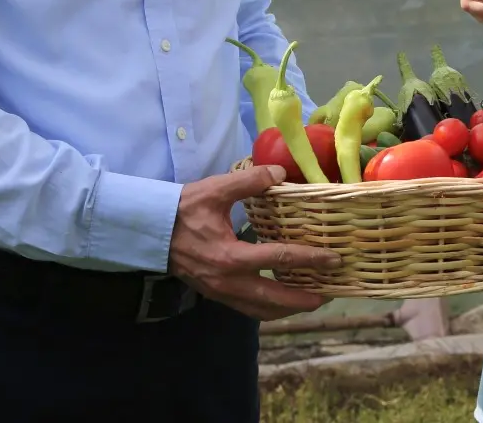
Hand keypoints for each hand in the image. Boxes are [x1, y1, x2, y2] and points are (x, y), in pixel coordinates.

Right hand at [168, 164, 340, 320]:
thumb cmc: (182, 209)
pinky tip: (280, 298)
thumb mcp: (215, 190)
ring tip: (310, 300)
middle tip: (330, 293)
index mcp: (231, 256)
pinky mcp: (215, 294)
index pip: (279, 258)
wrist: (148, 231)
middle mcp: (228, 281)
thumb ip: (249, 180)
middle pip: (275, 299)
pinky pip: (247, 308)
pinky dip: (268, 307)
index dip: (310, 259)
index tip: (333, 259)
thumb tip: (280, 172)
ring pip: (261, 310)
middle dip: (304, 299)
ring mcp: (220, 292)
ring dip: (287, 308)